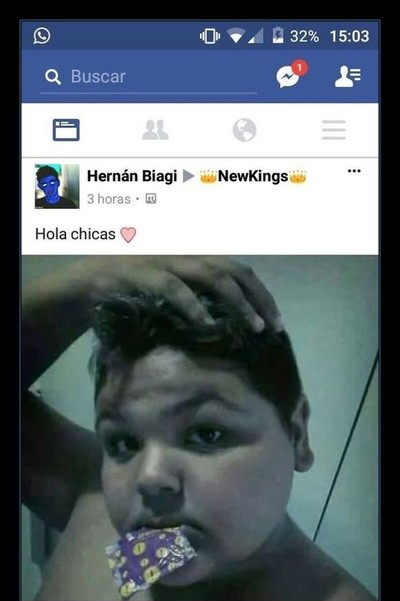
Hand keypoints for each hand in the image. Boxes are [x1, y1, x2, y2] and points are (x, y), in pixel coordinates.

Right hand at [85, 256, 283, 332]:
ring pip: (211, 276)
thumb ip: (198, 294)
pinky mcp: (141, 274)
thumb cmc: (132, 289)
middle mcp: (183, 252)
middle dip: (258, 298)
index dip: (260, 293)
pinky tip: (208, 325)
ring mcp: (163, 260)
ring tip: (253, 326)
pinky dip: (193, 306)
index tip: (275, 321)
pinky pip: (174, 289)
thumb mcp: (170, 286)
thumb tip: (232, 320)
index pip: (238, 269)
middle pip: (233, 270)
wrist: (85, 282)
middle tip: (273, 327)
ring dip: (236, 302)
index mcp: (193, 254)